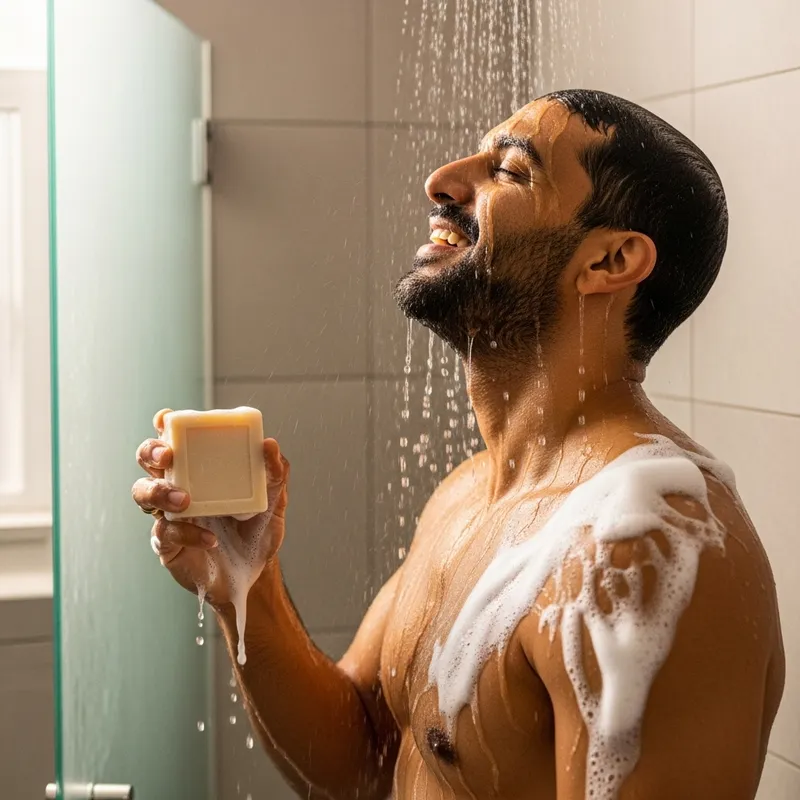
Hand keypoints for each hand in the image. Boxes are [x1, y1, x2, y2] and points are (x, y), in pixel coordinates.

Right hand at [131, 408, 288, 607]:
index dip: (164, 425)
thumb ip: (275, 472)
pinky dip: (188, 534)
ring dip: (159, 492)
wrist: (255, 573)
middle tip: (169, 456)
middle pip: (148, 460)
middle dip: (151, 452)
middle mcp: (178, 485)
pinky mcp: (167, 544)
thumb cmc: (257, 530)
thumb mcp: (274, 499)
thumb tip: (269, 444)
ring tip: (185, 501)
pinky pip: (164, 534)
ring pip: (143, 493)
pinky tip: (210, 539)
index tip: (167, 419)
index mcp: (200, 468)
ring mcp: (168, 514)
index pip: (174, 439)